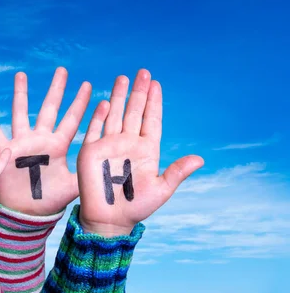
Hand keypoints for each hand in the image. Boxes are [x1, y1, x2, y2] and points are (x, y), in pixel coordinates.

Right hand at [0, 67, 90, 214]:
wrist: (26, 214)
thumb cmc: (49, 201)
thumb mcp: (73, 186)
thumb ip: (87, 173)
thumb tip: (111, 167)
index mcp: (58, 146)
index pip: (72, 119)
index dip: (81, 104)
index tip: (90, 85)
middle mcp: (41, 139)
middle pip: (50, 108)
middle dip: (56, 89)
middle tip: (63, 70)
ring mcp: (22, 143)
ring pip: (21, 112)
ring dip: (21, 94)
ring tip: (21, 74)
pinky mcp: (5, 151)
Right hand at [77, 69, 203, 235]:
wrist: (109, 219)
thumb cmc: (136, 207)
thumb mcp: (161, 190)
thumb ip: (177, 172)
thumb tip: (200, 159)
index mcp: (147, 150)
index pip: (152, 120)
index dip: (155, 102)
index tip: (157, 84)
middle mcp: (128, 144)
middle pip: (135, 112)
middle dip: (139, 92)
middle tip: (143, 72)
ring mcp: (109, 145)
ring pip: (116, 115)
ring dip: (120, 97)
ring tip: (123, 77)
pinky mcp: (91, 151)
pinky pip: (95, 129)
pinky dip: (99, 115)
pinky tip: (106, 102)